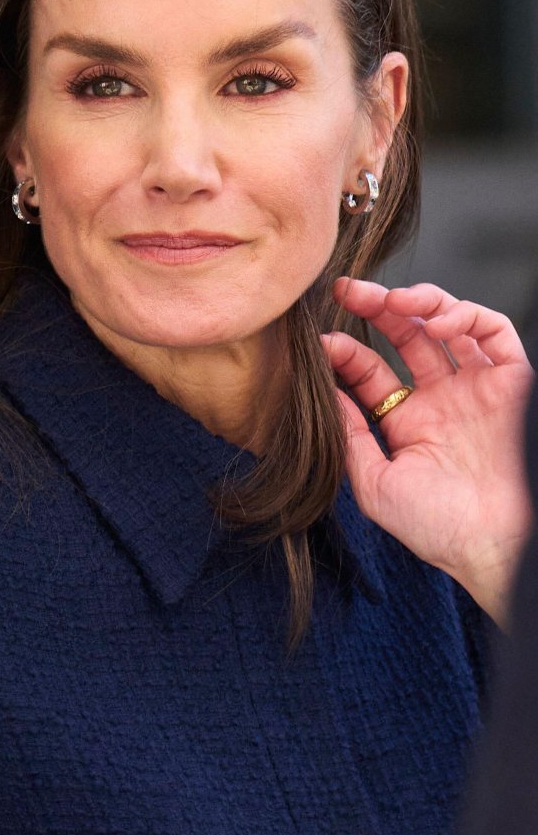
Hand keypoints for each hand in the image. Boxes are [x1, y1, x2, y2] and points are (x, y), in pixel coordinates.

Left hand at [319, 277, 535, 600]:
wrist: (492, 544)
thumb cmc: (437, 527)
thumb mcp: (375, 483)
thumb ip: (351, 436)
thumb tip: (323, 393)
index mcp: (409, 423)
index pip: (371, 371)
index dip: (346, 353)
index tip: (321, 343)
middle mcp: (442, 399)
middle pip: (406, 337)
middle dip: (375, 308)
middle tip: (346, 290)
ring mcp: (476, 388)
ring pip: (447, 324)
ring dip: (418, 302)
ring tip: (391, 299)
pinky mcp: (512, 381)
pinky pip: (493, 332)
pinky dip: (465, 315)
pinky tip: (435, 320)